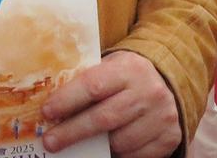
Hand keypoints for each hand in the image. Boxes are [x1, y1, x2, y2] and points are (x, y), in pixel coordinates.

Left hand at [41, 50, 179, 157]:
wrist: (168, 82)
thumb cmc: (126, 76)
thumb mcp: (110, 68)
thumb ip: (87, 82)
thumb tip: (51, 107)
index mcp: (129, 68)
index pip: (93, 86)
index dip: (67, 101)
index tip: (47, 112)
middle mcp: (148, 91)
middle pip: (104, 118)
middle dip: (72, 132)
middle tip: (50, 141)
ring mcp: (162, 116)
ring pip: (120, 141)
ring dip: (96, 146)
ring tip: (79, 145)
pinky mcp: (170, 137)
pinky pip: (136, 155)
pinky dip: (118, 154)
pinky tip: (106, 149)